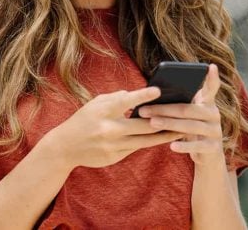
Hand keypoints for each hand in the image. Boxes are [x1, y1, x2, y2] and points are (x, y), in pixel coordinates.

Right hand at [44, 86, 184, 168]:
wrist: (65, 146)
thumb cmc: (83, 119)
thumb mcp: (95, 104)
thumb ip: (116, 98)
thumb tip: (137, 96)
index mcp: (102, 111)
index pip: (126, 102)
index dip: (143, 96)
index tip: (158, 90)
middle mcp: (108, 129)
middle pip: (143, 125)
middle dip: (164, 121)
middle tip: (182, 116)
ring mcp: (112, 145)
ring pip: (145, 140)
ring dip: (164, 136)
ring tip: (180, 131)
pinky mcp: (114, 157)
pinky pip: (136, 148)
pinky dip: (149, 142)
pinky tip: (162, 139)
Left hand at [137, 64, 224, 165]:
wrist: (207, 156)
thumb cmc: (190, 129)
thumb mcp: (186, 116)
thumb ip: (178, 104)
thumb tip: (150, 96)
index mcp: (207, 103)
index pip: (211, 88)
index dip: (212, 78)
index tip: (210, 66)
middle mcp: (214, 114)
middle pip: (188, 109)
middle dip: (164, 109)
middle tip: (143, 109)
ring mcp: (215, 131)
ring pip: (191, 126)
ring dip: (169, 124)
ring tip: (152, 123)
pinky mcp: (213, 147)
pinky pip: (198, 146)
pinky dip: (184, 146)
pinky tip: (172, 145)